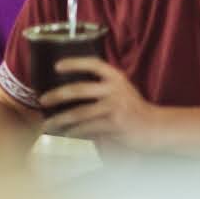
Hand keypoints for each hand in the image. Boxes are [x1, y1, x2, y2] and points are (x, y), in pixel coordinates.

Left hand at [38, 59, 152, 142]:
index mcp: (117, 78)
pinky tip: (65, 135)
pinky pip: (88, 129)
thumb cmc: (136, 111)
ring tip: (47, 125)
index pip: (93, 64)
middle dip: (57, 95)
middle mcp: (115, 89)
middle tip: (43, 101)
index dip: (74, 63)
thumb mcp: (122, 92)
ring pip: (79, 113)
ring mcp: (115, 107)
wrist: (156, 128)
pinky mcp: (115, 124)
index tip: (57, 66)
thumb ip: (103, 89)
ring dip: (60, 120)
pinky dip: (74, 133)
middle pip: (79, 89)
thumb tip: (72, 92)